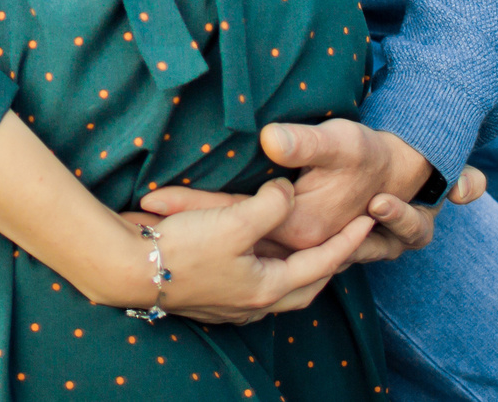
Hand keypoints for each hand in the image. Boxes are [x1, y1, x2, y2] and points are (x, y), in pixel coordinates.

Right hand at [120, 179, 374, 323]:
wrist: (127, 271)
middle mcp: (254, 303)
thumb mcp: (233, 221)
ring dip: (299, 266)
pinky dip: (270, 268)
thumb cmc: (182, 249)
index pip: (322, 263)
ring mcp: (231, 304)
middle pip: (306, 285)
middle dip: (329, 262)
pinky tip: (262, 255)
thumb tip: (286, 192)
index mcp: (267, 287)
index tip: (369, 221)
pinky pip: (255, 285)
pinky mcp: (211, 297)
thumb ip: (270, 205)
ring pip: (280, 287)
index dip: (348, 241)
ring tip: (309, 245)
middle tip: (347, 239)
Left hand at [139, 153, 483, 265]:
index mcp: (300, 227)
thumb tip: (269, 138)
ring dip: (199, 229)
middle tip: (139, 214)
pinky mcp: (298, 237)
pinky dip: (222, 231)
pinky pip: (250, 237)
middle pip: (229, 231)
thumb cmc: (371, 159)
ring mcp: (297, 245)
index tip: (152, 199)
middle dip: (187, 223)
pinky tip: (197, 223)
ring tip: (154, 219)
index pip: (234, 214)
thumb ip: (304, 143)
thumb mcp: (341, 144)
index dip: (194, 203)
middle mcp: (296, 244)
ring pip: (236, 238)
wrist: (408, 181)